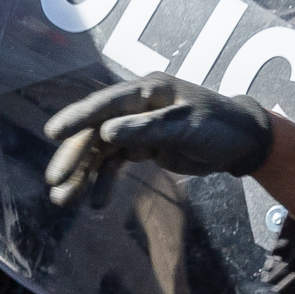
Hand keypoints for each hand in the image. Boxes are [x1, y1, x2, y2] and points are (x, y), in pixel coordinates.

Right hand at [42, 74, 277, 208]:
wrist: (242, 142)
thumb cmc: (218, 126)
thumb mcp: (185, 127)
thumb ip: (146, 129)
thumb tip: (106, 133)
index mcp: (145, 91)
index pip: (104, 104)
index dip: (77, 118)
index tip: (53, 133)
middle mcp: (135, 106)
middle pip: (95, 130)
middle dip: (74, 156)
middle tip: (54, 181)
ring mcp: (136, 126)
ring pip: (100, 150)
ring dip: (82, 174)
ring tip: (63, 200)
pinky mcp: (141, 146)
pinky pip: (114, 164)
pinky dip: (103, 181)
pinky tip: (96, 202)